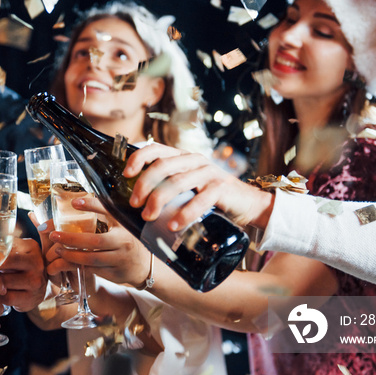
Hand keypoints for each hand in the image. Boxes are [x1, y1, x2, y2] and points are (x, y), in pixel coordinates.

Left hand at [0, 238, 46, 311]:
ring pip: (3, 285)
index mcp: (31, 248)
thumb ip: (2, 248)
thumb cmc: (23, 263)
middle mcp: (37, 265)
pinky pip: (7, 298)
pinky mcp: (31, 298)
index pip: (6, 254)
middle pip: (4, 269)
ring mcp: (36, 283)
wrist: (41, 283)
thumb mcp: (17, 249)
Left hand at [46, 197, 150, 288]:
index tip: (74, 203)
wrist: (143, 266)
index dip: (92, 206)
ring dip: (71, 254)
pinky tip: (67, 260)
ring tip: (58, 249)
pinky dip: (78, 265)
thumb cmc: (127, 240)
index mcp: (124, 225)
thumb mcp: (120, 225)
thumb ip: (104, 214)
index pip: (108, 211)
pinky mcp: (115, 273)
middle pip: (94, 240)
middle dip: (71, 238)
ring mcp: (120, 259)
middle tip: (54, 235)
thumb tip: (78, 201)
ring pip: (91, 258)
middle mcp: (123, 241)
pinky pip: (92, 270)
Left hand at [124, 143, 273, 228]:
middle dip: (144, 184)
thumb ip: (168, 189)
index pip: (156, 149)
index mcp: (183, 158)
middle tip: (134, 204)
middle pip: (162, 166)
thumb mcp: (188, 188)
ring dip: (159, 200)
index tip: (126, 174)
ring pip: (178, 182)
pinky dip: (185, 214)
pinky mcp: (222, 188)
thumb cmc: (212, 199)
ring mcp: (209, 173)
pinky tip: (174, 225)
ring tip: (148, 217)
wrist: (249, 204)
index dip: (138, 158)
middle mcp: (195, 161)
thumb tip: (136, 204)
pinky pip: (201, 200)